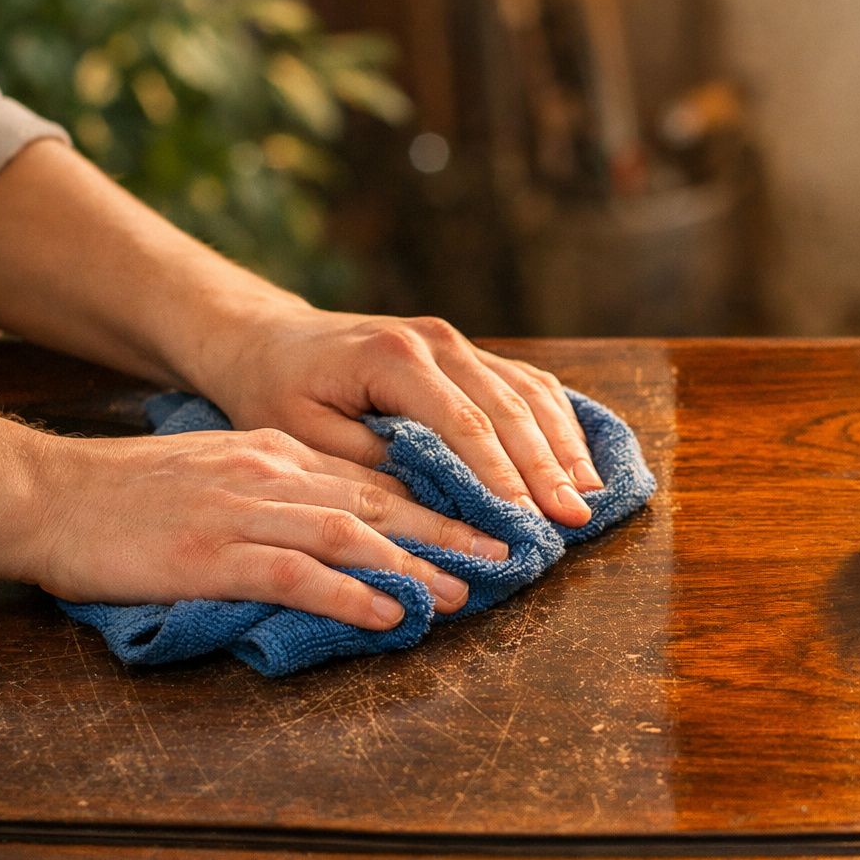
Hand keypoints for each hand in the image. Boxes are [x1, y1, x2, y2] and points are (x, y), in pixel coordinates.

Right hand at [28, 427, 509, 629]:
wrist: (48, 495)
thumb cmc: (132, 494)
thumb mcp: (221, 471)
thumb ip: (283, 490)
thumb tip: (348, 526)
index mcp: (279, 453)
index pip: (376, 477)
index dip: (437, 501)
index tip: (484, 522)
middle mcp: (273, 475)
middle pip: (381, 502)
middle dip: (450, 530)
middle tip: (503, 555)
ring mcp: (244, 512)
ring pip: (352, 536)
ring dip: (414, 567)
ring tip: (461, 594)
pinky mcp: (213, 555)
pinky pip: (297, 574)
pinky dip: (350, 595)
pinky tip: (388, 614)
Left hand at [196, 309, 602, 527]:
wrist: (269, 339)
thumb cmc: (278, 390)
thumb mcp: (302, 434)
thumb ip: (369, 463)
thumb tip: (436, 504)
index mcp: (393, 358)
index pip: (465, 423)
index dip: (502, 475)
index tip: (529, 519)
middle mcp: (436, 342)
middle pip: (509, 408)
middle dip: (547, 467)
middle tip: (575, 518)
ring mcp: (457, 342)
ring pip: (528, 392)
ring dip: (563, 445)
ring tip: (590, 495)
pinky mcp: (468, 353)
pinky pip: (526, 383)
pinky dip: (556, 423)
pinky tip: (577, 459)